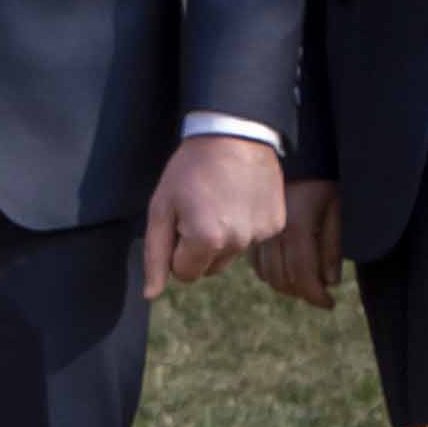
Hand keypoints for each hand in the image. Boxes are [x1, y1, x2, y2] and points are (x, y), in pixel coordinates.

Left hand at [145, 133, 285, 301]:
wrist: (234, 132)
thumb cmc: (191, 168)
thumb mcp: (162, 207)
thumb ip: (155, 254)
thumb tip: (151, 295)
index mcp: (206, 240)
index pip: (184, 274)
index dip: (176, 249)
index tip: (180, 220)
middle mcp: (237, 243)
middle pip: (209, 267)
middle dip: (200, 246)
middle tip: (200, 207)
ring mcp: (260, 235)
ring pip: (231, 254)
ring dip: (224, 235)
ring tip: (221, 199)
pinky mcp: (276, 224)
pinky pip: (252, 238)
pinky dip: (245, 223)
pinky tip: (240, 196)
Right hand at [252, 179, 340, 308]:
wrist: (281, 151)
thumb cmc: (316, 178)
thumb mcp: (333, 207)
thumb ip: (331, 246)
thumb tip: (329, 282)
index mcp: (297, 228)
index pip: (304, 276)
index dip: (317, 296)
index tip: (328, 304)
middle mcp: (273, 234)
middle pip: (283, 280)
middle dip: (303, 293)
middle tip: (318, 294)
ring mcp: (257, 232)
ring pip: (267, 275)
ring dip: (286, 286)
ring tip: (304, 283)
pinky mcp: (249, 229)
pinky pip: (256, 263)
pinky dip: (270, 273)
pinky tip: (285, 269)